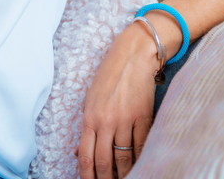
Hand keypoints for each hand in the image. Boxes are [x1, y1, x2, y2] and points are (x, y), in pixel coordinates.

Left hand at [76, 22, 159, 178]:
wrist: (133, 56)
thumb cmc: (109, 76)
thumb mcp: (90, 99)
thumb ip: (86, 127)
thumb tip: (79, 152)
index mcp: (89, 117)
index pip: (86, 155)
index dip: (87, 175)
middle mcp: (106, 121)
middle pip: (104, 162)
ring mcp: (125, 121)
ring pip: (124, 158)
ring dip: (124, 173)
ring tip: (124, 178)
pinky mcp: (143, 118)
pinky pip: (141, 147)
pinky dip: (140, 160)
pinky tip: (140, 167)